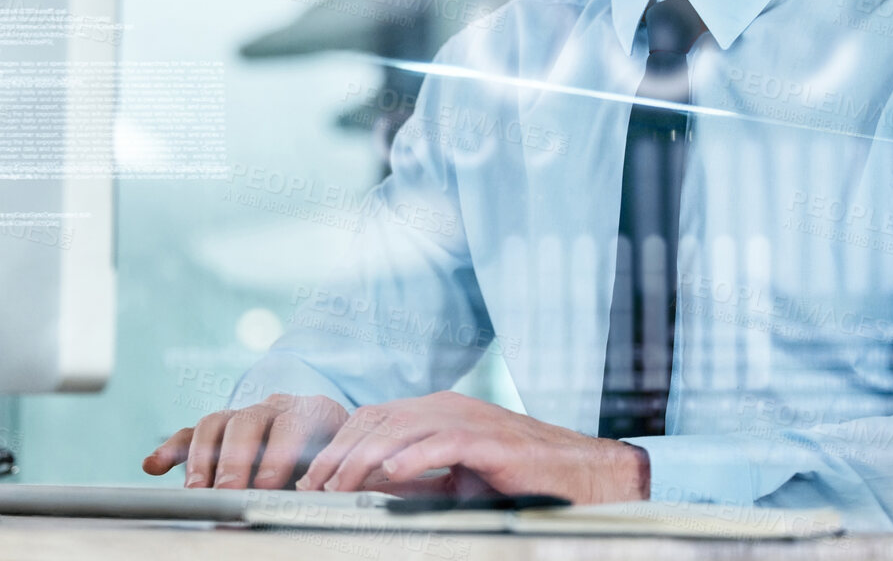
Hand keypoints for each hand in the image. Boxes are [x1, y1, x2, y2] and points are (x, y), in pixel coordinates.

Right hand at [142, 393, 347, 488]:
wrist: (327, 438)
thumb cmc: (332, 459)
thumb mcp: (337, 466)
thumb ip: (325, 481)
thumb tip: (316, 505)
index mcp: (309, 412)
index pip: (292, 423)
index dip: (279, 453)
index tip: (268, 485)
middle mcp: (273, 407)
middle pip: (248, 420)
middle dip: (236, 457)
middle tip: (229, 490)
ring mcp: (243, 415)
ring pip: (216, 423)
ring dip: (203, 457)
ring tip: (196, 490)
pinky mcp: (219, 430)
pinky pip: (191, 433)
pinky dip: (171, 448)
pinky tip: (153, 466)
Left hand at [294, 390, 648, 504]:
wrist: (578, 472)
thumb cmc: (517, 475)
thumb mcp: (454, 477)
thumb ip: (414, 477)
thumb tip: (366, 486)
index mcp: (435, 410)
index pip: (372, 418)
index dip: (338, 445)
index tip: (313, 477)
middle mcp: (447, 406)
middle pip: (377, 420)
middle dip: (339, 453)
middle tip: (314, 485)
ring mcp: (468, 419)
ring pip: (401, 430)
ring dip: (364, 458)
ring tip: (339, 484)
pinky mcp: (491, 440)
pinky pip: (444, 443)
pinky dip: (414, 456)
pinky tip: (391, 472)